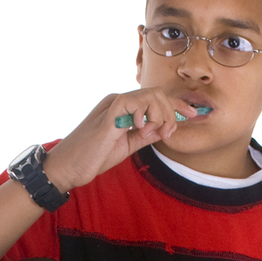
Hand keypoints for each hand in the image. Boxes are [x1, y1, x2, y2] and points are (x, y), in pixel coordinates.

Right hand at [43, 91, 204, 191]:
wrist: (67, 168)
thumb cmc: (92, 158)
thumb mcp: (126, 147)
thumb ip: (145, 137)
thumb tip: (165, 130)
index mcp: (124, 108)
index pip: (157, 98)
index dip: (178, 105)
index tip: (194, 115)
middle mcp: (120, 102)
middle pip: (158, 93)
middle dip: (172, 113)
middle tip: (168, 134)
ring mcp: (113, 105)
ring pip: (150, 95)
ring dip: (160, 116)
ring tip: (151, 135)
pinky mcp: (108, 114)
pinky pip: (133, 102)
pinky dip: (144, 116)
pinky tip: (139, 131)